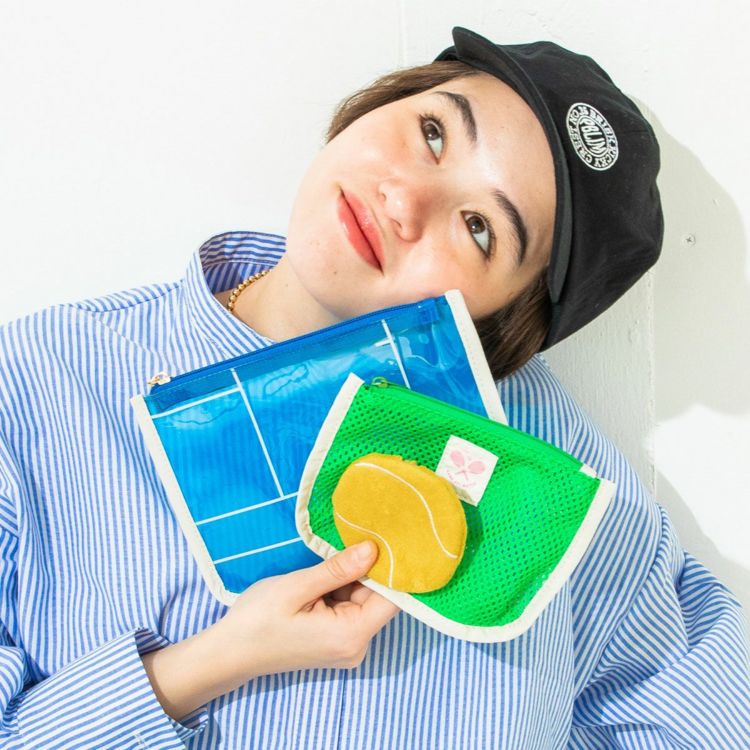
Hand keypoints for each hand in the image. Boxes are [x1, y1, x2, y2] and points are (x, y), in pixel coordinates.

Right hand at [214, 540, 399, 679]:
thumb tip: (373, 549)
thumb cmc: (257, 621)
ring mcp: (347, 645)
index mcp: (351, 635)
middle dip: (366, 569)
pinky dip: (341, 588)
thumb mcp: (297, 587)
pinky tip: (323, 573)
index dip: (391, 568)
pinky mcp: (336, 640)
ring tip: (330, 555)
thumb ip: (338, 569)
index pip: (392, 599)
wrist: (229, 652)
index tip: (386, 537)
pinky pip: (350, 607)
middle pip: (379, 598)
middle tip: (352, 536)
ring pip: (364, 600)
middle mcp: (356, 645)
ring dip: (350, 577)